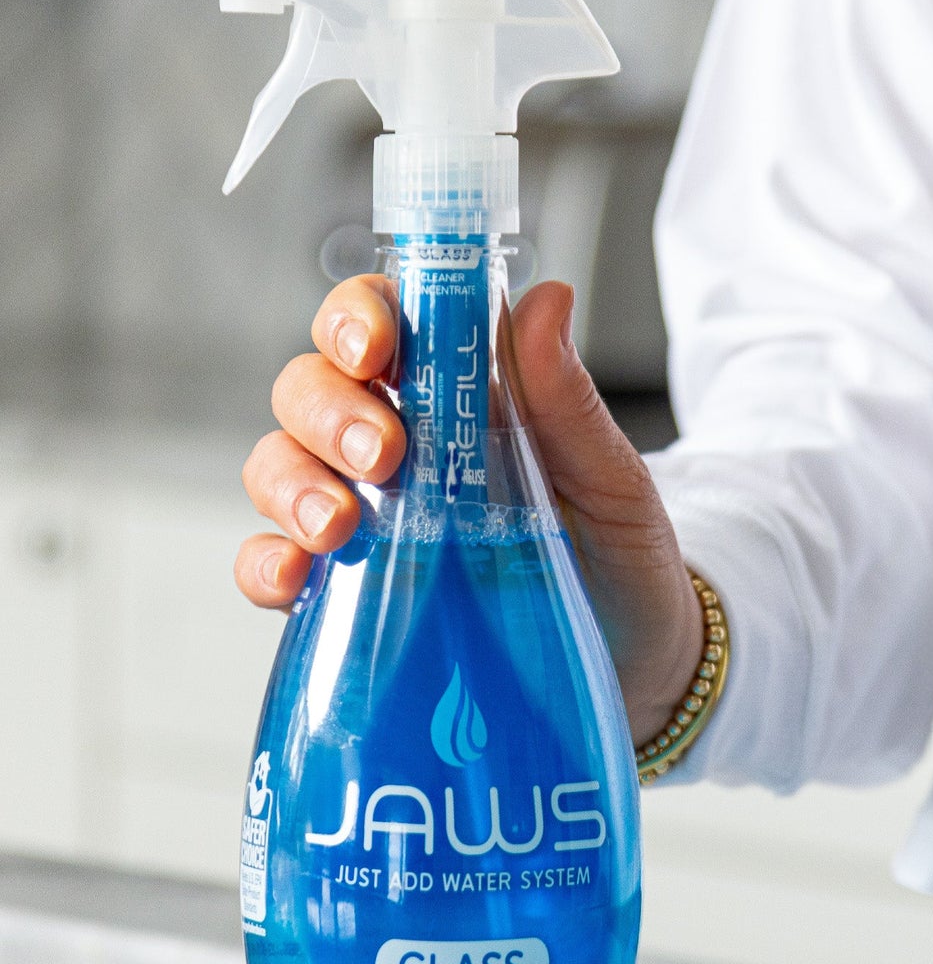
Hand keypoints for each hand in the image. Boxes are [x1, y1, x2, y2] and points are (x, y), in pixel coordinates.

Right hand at [235, 276, 703, 746]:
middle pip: (312, 389)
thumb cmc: (621, 558)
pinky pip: (272, 565)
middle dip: (330, 411)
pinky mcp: (348, 593)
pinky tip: (295, 578)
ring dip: (292, 483)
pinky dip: (265, 565)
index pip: (379, 323)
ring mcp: (365, 518)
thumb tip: (548, 297)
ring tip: (337, 526)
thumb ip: (569, 401)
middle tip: (383, 456)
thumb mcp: (611, 481)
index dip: (356, 317)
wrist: (637, 666)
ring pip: (279, 464)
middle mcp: (396, 447)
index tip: (377, 351)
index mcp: (456, 398)